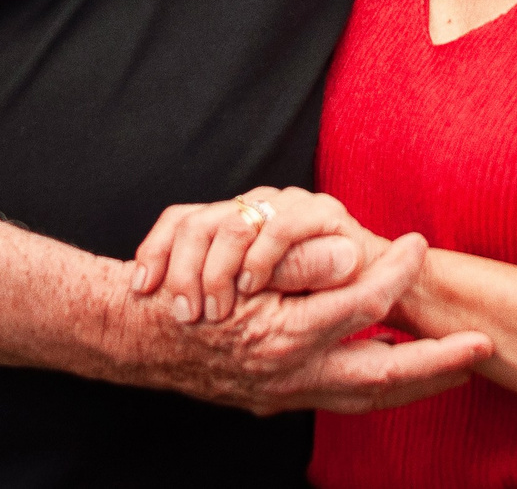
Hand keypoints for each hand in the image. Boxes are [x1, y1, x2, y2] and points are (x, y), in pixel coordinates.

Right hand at [110, 229, 489, 414]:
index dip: (396, 274)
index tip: (419, 244)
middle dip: (436, 365)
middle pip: (382, 379)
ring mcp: (285, 395)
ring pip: (366, 398)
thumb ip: (297, 265)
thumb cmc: (183, 292)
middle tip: (481, 347)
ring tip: (456, 365)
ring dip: (414, 383)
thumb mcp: (236, 265)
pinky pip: (342, 397)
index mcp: (284, 339)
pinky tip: (394, 364)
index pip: (362, 307)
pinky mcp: (278, 399)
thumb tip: (355, 259)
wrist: (131, 335)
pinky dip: (375, 385)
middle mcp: (290, 376)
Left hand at [130, 188, 386, 322]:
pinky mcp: (323, 213)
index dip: (154, 250)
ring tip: (218, 308)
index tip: (142, 289)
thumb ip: (212, 293)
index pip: (179, 219)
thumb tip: (149, 305)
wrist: (374, 291)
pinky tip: (254, 288)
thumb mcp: (246, 304)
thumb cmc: (306, 301)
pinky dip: (262, 259)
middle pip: (197, 221)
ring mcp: (288, 204)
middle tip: (185, 312)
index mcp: (234, 218)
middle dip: (182, 269)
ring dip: (218, 269)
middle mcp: (256, 204)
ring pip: (232, 222)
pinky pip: (280, 226)